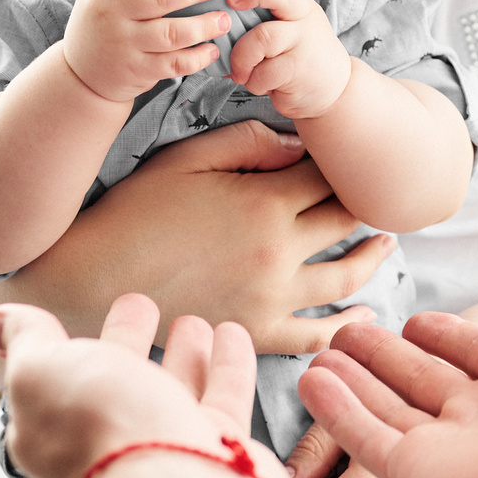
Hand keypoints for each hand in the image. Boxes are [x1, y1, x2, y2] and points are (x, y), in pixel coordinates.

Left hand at [0, 294, 291, 477]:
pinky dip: (227, 364)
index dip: (62, 345)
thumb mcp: (40, 370)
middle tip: (141, 304)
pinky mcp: (218, 450)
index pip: (55, 379)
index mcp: (57, 427)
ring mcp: (165, 446)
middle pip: (117, 382)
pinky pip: (223, 397)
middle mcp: (110, 439)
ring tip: (194, 319)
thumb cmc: (101, 430)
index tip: (75, 313)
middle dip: (126, 340)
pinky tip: (232, 334)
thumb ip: (25, 339)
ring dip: (183, 353)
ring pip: (173, 388)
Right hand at [4, 120, 395, 352]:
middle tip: (381, 194)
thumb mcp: (187, 157)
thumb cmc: (134, 211)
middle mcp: (279, 250)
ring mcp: (272, 296)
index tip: (348, 156)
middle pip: (345, 220)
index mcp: (265, 201)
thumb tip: (299, 147)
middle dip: (364, 203)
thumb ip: (248, 143)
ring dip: (373, 257)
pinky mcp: (258, 333)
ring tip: (385, 243)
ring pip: (346, 276)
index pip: (327, 175)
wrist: (92, 278)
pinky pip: (318, 333)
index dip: (340, 162)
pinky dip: (346, 325)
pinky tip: (362, 314)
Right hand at [62, 0, 230, 102]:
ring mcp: (125, 45)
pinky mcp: (137, 71)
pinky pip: (173, 64)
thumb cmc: (103, 25)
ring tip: (224, 20)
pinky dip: (197, 58)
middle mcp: (112, 16)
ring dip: (203, 26)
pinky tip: (212, 50)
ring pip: (170, 34)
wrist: (81, 77)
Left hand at [225, 0, 350, 117]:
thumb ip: (268, 16)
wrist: (334, 90)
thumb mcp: (292, 27)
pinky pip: (264, 70)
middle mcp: (304, 15)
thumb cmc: (300, 56)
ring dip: (242, 57)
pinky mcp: (300, 66)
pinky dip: (253, 80)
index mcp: (300, 3)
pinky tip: (258, 84)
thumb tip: (220, 9)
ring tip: (240, 71)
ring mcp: (304, 40)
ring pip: (262, 37)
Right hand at [299, 240, 477, 477]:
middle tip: (347, 332)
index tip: (414, 322)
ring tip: (318, 353)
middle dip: (384, 358)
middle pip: (423, 382)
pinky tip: (313, 380)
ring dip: (353, 382)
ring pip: (389, 410)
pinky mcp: (424, 476)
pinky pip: (371, 440)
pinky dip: (340, 412)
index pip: (474, 356)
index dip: (444, 338)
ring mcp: (455, 450)